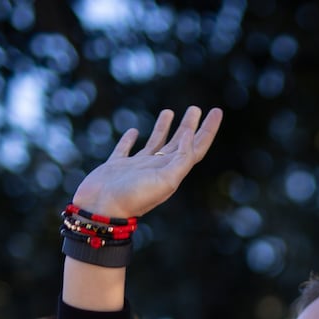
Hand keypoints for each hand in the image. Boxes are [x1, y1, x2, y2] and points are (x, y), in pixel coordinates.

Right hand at [70, 106, 222, 220]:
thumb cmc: (134, 198)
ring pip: (155, 143)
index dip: (207, 130)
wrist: (102, 209)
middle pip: (178, 143)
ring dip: (164, 128)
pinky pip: (125, 148)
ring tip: (169, 112)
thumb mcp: (166, 180)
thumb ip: (181, 160)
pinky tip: (133, 131)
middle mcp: (157, 168)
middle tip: (195, 109)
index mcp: (172, 172)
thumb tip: (190, 137)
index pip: (195, 147)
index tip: (217, 111)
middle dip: (189, 126)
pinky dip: (129, 139)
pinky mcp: (116, 166)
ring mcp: (137, 167)